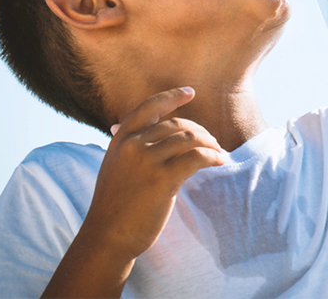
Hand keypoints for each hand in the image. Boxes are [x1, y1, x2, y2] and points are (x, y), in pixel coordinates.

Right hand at [81, 87, 224, 260]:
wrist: (107, 235)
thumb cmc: (115, 205)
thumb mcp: (115, 165)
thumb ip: (131, 147)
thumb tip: (152, 130)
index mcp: (120, 139)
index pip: (149, 107)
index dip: (171, 97)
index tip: (189, 92)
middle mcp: (133, 144)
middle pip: (176, 124)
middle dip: (200, 131)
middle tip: (213, 142)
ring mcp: (147, 161)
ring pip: (190, 138)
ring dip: (210, 143)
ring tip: (219, 152)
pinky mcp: (163, 180)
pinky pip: (197, 157)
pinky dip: (213, 157)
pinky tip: (220, 162)